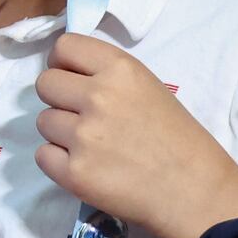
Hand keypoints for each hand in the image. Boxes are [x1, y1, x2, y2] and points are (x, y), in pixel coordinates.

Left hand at [33, 34, 237, 237]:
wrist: (193, 190)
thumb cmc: (177, 138)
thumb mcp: (148, 87)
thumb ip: (107, 76)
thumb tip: (68, 75)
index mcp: (120, 69)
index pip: (64, 46)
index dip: (61, 62)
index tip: (69, 77)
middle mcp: (98, 97)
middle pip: (45, 84)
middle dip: (58, 99)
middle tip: (81, 116)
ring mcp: (84, 136)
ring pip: (43, 121)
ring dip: (60, 132)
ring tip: (92, 146)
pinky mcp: (74, 173)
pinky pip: (43, 155)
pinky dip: (59, 162)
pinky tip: (86, 166)